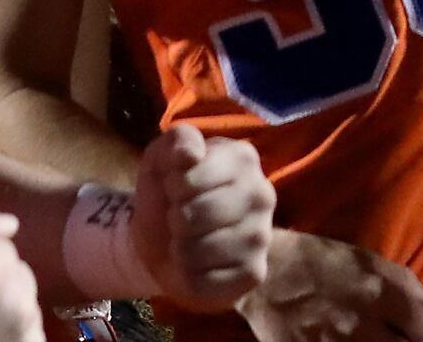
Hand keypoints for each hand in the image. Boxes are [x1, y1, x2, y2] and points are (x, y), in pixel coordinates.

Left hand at [136, 125, 274, 308]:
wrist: (160, 240)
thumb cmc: (167, 193)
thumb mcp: (161, 157)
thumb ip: (177, 141)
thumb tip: (193, 154)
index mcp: (243, 158)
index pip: (192, 177)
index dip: (172, 186)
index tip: (175, 188)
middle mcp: (262, 195)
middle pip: (199, 214)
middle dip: (176, 219)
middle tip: (179, 218)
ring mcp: (262, 236)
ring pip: (202, 249)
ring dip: (181, 249)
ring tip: (186, 241)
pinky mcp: (254, 273)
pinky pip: (208, 280)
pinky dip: (190, 276)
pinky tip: (196, 265)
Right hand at [239, 230, 422, 341]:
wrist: (265, 275)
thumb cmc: (316, 259)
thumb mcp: (363, 258)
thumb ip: (403, 280)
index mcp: (379, 293)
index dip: (417, 325)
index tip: (405, 321)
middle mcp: (364, 324)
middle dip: (401, 341)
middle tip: (387, 333)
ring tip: (365, 338)